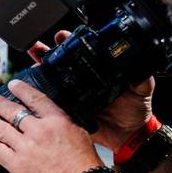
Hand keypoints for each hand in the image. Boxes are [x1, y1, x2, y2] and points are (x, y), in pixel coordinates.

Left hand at [0, 79, 103, 172]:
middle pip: (12, 111)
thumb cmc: (83, 163)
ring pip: (1, 128)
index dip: (21, 90)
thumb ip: (61, 124)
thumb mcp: (78, 133)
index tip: (12, 85)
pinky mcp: (16, 164)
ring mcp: (25, 147)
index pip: (35, 99)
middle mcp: (38, 131)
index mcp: (56, 121)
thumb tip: (49, 119)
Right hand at [29, 30, 153, 149]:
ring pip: (50, 80)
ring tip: (30, 61)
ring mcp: (71, 97)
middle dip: (44, 52)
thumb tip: (140, 62)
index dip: (68, 42)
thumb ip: (141, 77)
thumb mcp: (141, 90)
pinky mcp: (64, 112)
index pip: (79, 53)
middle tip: (37, 46)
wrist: (128, 136)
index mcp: (97, 73)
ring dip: (37, 70)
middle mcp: (80, 82)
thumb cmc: (135, 112)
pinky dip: (38, 97)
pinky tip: (30, 89)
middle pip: (58, 63)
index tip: (61, 36)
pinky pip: (49, 103)